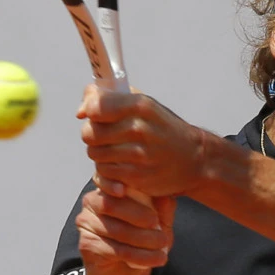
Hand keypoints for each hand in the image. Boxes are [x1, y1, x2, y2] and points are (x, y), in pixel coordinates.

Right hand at [75, 188, 175, 274]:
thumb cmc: (142, 242)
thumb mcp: (159, 223)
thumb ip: (162, 208)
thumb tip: (166, 195)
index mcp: (108, 189)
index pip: (108, 180)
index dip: (112, 183)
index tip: (124, 189)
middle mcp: (92, 203)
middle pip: (112, 205)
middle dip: (139, 216)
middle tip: (161, 229)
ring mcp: (86, 223)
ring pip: (116, 229)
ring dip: (144, 239)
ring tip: (164, 246)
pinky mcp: (87, 245)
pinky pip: (115, 249)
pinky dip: (139, 255)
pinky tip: (156, 259)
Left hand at [77, 84, 207, 197]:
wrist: (194, 160)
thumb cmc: (163, 129)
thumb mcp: (144, 105)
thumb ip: (110, 98)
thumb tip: (81, 110)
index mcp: (141, 106)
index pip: (97, 106)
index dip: (90, 111)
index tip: (95, 115)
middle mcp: (139, 129)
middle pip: (90, 133)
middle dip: (93, 135)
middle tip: (105, 137)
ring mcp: (139, 154)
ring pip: (94, 154)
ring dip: (99, 154)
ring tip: (114, 152)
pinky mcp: (137, 176)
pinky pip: (104, 172)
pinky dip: (107, 170)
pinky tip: (120, 166)